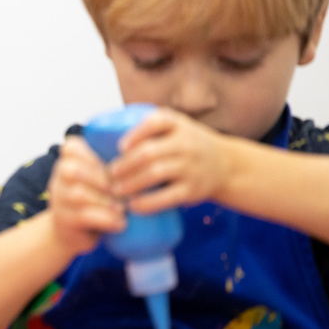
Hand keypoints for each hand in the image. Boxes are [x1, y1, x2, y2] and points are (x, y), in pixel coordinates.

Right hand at [47, 135, 125, 255]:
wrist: (73, 235)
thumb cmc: (96, 201)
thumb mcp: (99, 181)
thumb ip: (111, 168)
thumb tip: (145, 159)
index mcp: (67, 163)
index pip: (70, 148)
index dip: (91, 155)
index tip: (111, 168)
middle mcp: (58, 180)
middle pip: (73, 170)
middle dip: (101, 179)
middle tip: (122, 190)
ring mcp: (59, 201)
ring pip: (79, 194)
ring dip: (106, 201)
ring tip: (123, 207)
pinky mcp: (65, 221)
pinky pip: (83, 215)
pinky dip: (106, 219)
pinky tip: (120, 223)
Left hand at [111, 108, 236, 212]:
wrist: (226, 164)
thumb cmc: (188, 144)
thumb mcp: (175, 127)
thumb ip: (148, 127)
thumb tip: (102, 135)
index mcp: (177, 124)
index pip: (155, 122)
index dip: (135, 135)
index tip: (119, 147)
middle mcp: (186, 143)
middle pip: (150, 152)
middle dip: (125, 165)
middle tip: (109, 174)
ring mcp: (191, 167)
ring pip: (156, 174)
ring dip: (131, 183)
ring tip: (116, 190)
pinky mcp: (193, 189)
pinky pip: (168, 197)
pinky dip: (148, 203)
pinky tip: (133, 206)